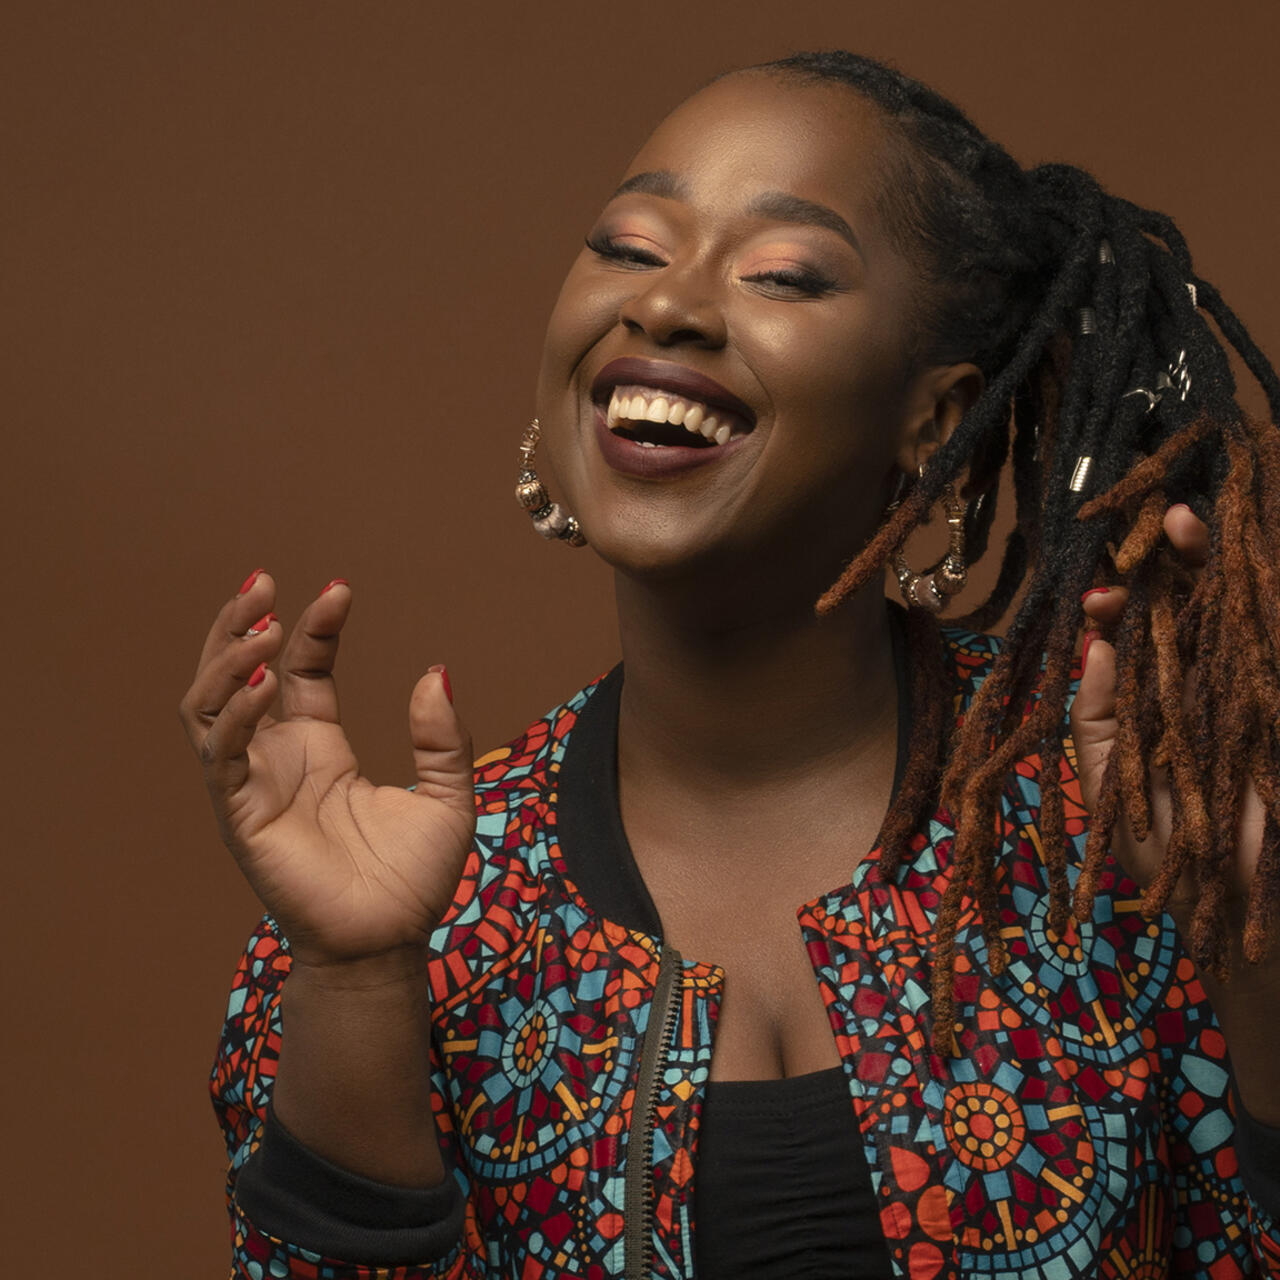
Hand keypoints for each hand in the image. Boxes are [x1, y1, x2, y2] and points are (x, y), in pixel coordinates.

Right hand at [179, 571, 474, 968]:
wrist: (390, 945)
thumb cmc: (412, 879)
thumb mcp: (447, 794)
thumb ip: (440, 736)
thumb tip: (436, 670)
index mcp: (321, 749)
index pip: (303, 670)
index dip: (314, 626)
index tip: (339, 588)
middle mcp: (279, 759)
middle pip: (237, 675)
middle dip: (241, 626)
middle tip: (261, 581)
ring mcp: (254, 784)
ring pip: (210, 706)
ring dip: (228, 661)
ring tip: (264, 626)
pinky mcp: (241, 816)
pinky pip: (222, 755)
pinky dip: (237, 714)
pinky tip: (267, 684)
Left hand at [1070, 506, 1264, 915]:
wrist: (1255, 911)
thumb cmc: (1175, 860)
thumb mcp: (1114, 789)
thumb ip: (1097, 722)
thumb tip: (1092, 646)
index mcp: (1158, 702)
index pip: (1140, 636)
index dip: (1122, 606)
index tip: (1099, 594)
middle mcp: (1206, 686)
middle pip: (1192, 606)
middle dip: (1173, 562)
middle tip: (1160, 525)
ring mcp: (1251, 687)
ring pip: (1236, 608)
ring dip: (1214, 561)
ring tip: (1186, 520)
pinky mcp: (1276, 695)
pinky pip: (1270, 636)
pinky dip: (1262, 598)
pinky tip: (1241, 560)